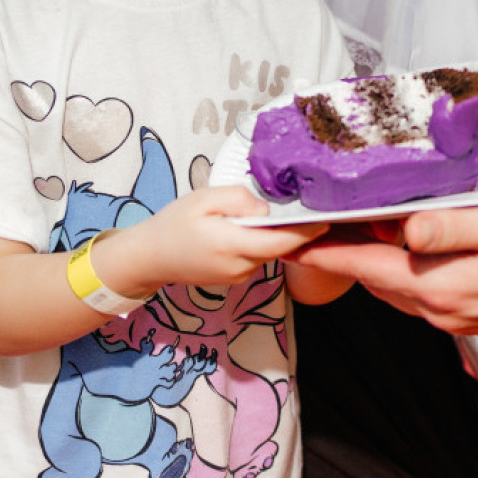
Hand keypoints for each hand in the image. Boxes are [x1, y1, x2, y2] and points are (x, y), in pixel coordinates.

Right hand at [98, 186, 328, 296]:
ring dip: (277, 236)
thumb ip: (238, 200)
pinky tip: (257, 227)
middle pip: (278, 248)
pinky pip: (256, 257)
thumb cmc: (173, 224)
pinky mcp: (234, 278)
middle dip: (296, 231)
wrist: (149, 258)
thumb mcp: (203, 199)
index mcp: (232, 245)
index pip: (281, 243)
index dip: (307, 233)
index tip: (328, 218)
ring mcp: (238, 276)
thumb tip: (266, 209)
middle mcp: (240, 267)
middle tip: (313, 207)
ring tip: (286, 212)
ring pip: (268, 253)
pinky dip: (262, 243)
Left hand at [285, 195, 477, 336]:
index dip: (321, 251)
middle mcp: (439, 310)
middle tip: (304, 217)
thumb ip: (454, 227)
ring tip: (340, 221)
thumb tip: (405, 229)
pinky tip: (397, 239)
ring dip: (364, 258)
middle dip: (335, 251)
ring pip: (391, 285)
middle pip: (369, 278)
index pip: (362, 268)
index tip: (285, 234)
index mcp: (441, 288)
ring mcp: (453, 315)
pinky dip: (395, 266)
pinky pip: (415, 289)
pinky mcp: (467, 312)